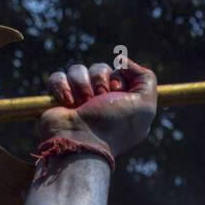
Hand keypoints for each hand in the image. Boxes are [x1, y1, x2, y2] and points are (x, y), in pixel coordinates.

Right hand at [39, 59, 156, 157]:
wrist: (80, 141)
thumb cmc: (113, 125)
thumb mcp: (145, 105)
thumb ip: (147, 79)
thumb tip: (123, 62)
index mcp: (123, 103)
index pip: (120, 73)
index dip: (119, 78)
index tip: (118, 92)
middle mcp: (103, 102)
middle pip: (100, 69)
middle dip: (99, 79)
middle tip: (99, 99)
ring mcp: (80, 101)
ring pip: (78, 70)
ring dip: (81, 84)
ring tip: (82, 104)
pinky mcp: (60, 100)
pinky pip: (58, 77)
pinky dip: (61, 86)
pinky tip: (67, 103)